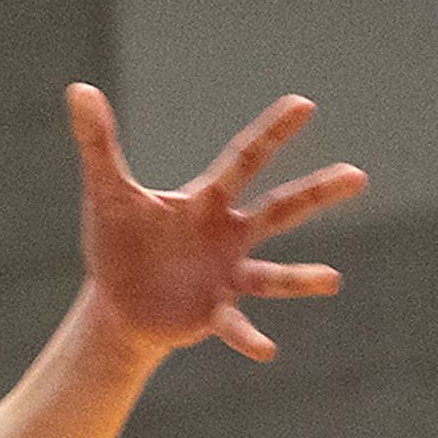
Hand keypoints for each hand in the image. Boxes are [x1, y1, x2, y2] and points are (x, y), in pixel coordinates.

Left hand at [64, 84, 363, 362]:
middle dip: (317, 193)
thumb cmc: (120, 241)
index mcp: (207, 202)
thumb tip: (78, 88)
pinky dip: (249, 336)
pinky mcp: (215, 313)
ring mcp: (229, 276)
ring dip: (301, 279)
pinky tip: (266, 350)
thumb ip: (97, 142)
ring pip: (272, 275)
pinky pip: (237, 324)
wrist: (117, 303)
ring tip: (332, 280)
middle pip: (280, 209)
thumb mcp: (106, 192)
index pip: (245, 159)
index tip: (304, 104)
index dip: (272, 132)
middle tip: (359, 176)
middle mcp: (229, 235)